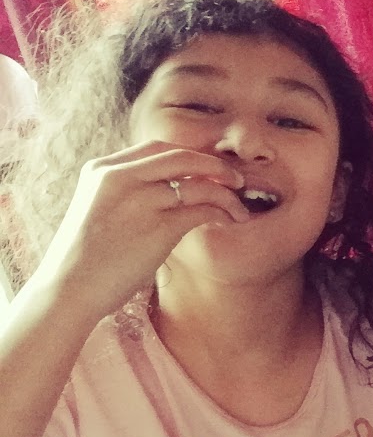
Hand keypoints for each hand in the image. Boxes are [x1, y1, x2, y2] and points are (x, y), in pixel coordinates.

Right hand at [35, 140, 245, 316]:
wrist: (68, 287)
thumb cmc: (86, 256)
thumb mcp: (98, 207)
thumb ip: (127, 190)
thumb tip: (169, 187)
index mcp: (102, 169)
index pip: (157, 148)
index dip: (190, 156)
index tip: (209, 170)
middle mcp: (119, 177)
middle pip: (182, 156)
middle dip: (215, 166)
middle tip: (236, 180)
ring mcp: (140, 200)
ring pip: (199, 183)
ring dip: (227, 195)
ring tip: (240, 208)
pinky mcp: (158, 226)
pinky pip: (204, 209)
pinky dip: (224, 213)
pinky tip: (231, 220)